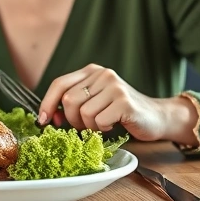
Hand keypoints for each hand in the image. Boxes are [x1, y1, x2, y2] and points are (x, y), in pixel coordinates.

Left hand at [38, 63, 198, 143]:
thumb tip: (48, 116)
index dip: (47, 103)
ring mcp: (115, 87)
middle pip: (69, 100)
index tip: (43, 119)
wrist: (156, 117)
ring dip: (89, 126)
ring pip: (83, 112)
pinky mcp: (125, 102)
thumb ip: (73, 103)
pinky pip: (99, 121)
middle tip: (85, 126)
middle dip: (72, 119)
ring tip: (102, 124)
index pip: (59, 84)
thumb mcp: (95, 101)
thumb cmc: (121, 112)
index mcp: (91, 71)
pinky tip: (113, 125)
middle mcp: (103, 74)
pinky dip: (103, 129)